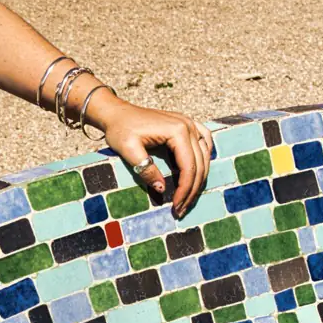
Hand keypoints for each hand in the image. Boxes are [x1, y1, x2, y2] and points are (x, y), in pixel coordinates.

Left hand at [86, 93, 211, 216]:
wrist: (117, 113)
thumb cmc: (120, 129)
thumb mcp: (128, 150)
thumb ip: (145, 169)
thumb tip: (161, 189)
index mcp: (177, 131)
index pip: (188, 167)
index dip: (184, 190)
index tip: (176, 207)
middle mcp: (188, 125)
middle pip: (199, 164)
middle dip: (192, 190)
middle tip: (181, 209)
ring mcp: (189, 123)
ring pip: (205, 155)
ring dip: (199, 178)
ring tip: (188, 197)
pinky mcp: (186, 124)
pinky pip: (204, 140)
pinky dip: (205, 157)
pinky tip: (200, 169)